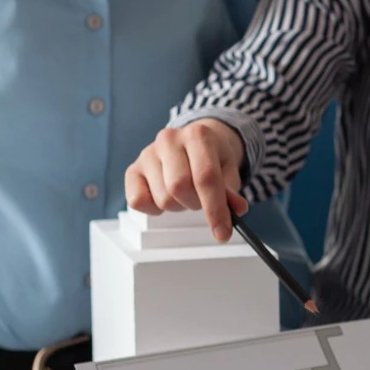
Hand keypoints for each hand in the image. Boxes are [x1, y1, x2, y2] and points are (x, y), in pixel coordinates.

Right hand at [124, 119, 246, 241]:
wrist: (193, 142)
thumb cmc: (212, 157)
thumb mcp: (228, 169)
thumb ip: (231, 190)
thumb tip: (237, 209)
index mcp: (198, 135)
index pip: (205, 177)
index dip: (215, 209)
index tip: (223, 233)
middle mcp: (169, 139)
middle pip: (180, 187)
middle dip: (195, 204)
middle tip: (200, 200)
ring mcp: (147, 153)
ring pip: (162, 198)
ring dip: (178, 206)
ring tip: (184, 193)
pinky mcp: (132, 169)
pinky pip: (138, 201)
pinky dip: (154, 209)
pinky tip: (165, 196)